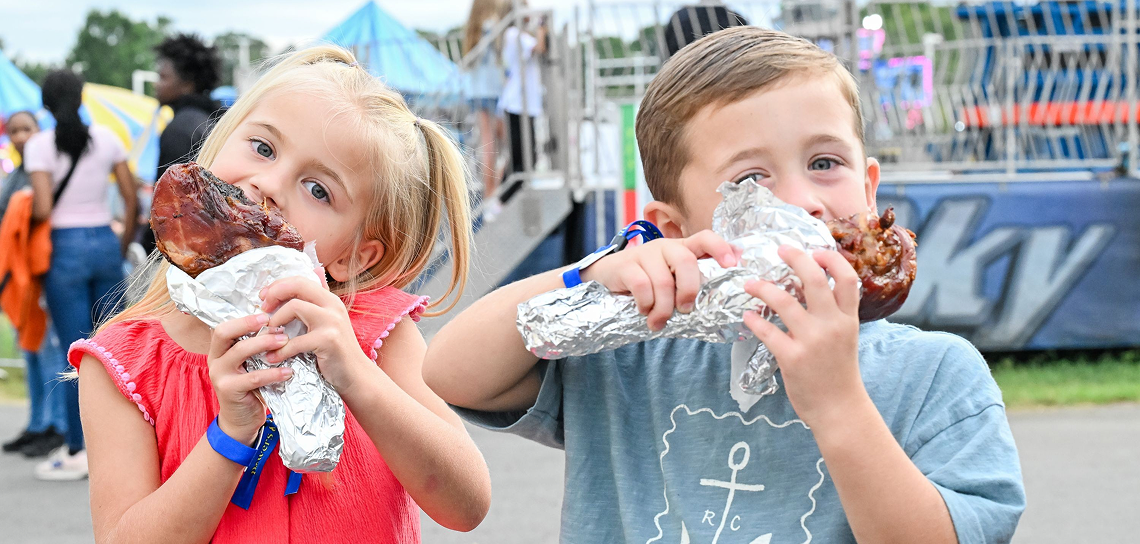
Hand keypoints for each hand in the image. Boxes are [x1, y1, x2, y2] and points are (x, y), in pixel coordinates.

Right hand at [208, 313, 292, 444]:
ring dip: (264, 344)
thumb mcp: (250, 363)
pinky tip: (289, 371)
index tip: (267, 313)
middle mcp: (215, 359)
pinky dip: (272, 373)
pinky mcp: (229, 390)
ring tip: (285, 342)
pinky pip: (253, 378)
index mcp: (219, 349)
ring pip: (239, 352)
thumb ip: (256, 346)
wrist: (241, 420)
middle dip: (250, 324)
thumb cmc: (251, 387)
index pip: (225, 325)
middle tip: (277, 324)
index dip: (244, 317)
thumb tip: (280, 323)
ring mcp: (219, 375)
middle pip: (224, 332)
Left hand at [259, 276, 371, 395]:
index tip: (263, 298)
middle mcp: (333, 305)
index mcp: (330, 300)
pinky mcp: (328, 340)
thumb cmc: (337, 350)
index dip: (278, 286)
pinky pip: (295, 341)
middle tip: (263, 310)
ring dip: (275, 321)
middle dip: (274, 295)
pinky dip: (280, 351)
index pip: (300, 280)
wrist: (356, 374)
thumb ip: (319, 300)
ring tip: (267, 334)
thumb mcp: (329, 320)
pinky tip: (273, 357)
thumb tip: (314, 268)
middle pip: (297, 286)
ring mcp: (332, 322)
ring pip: (295, 307)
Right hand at [581, 230, 739, 330]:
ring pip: (663, 281)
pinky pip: (642, 287)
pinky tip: (644, 311)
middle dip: (689, 290)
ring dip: (663, 308)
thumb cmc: (647, 279)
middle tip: (685, 309)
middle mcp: (665, 246)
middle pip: (686, 261)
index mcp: (681, 248)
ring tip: (658, 321)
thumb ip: (689, 282)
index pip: (705, 238)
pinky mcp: (626, 264)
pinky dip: (646, 305)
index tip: (732, 265)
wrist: (608, 275)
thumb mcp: (670, 278)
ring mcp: (645, 253)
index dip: (721, 248)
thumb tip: (719, 302)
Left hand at [742, 246, 865, 426]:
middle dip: (795, 258)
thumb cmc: (839, 372)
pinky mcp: (792, 358)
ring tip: (749, 284)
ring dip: (762, 288)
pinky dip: (754, 321)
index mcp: (848, 319)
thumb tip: (810, 286)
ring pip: (784, 301)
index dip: (831, 259)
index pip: (847, 278)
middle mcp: (832, 325)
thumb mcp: (846, 337)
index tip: (814, 250)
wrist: (839, 409)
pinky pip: (767, 332)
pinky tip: (747, 316)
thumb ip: (833, 313)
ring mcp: (812, 341)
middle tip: (780, 250)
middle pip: (814, 279)